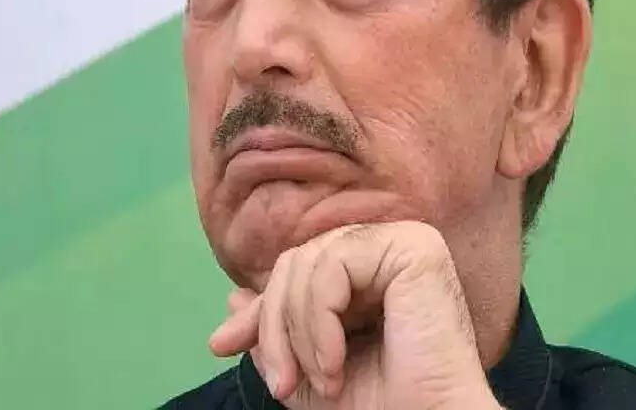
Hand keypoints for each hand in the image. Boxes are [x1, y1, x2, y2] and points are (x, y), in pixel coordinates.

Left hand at [207, 221, 501, 408]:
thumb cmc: (381, 404)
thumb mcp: (308, 367)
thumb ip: (276, 332)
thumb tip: (233, 299)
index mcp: (369, 271)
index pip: (295, 271)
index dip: (259, 310)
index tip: (221, 344)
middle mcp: (387, 247)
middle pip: (295, 263)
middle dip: (274, 325)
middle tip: (280, 382)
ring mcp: (404, 241)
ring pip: (307, 263)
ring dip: (297, 332)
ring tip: (317, 382)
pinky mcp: (414, 247)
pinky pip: (332, 266)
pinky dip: (318, 320)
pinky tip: (333, 363)